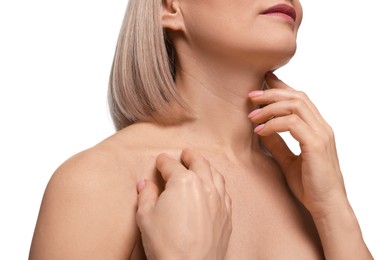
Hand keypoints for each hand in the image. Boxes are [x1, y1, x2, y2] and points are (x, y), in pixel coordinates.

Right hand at [136, 149, 231, 259]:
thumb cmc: (166, 244)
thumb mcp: (146, 216)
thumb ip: (146, 196)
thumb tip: (145, 185)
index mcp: (183, 182)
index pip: (171, 165)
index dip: (163, 161)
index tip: (161, 160)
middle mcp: (205, 186)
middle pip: (199, 163)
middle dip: (190, 156)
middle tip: (185, 153)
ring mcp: (219, 200)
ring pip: (216, 174)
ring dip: (207, 166)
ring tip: (202, 164)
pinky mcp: (226, 215)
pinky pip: (225, 192)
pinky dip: (219, 184)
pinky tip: (215, 186)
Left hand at [248, 72, 347, 216]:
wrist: (325, 206)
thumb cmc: (310, 185)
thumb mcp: (287, 160)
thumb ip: (277, 143)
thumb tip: (260, 129)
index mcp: (317, 128)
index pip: (300, 98)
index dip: (281, 86)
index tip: (262, 81)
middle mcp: (321, 127)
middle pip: (297, 96)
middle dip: (272, 93)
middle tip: (251, 96)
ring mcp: (321, 134)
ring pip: (296, 105)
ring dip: (270, 107)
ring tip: (252, 115)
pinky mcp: (316, 144)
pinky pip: (292, 124)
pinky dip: (273, 124)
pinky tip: (260, 130)